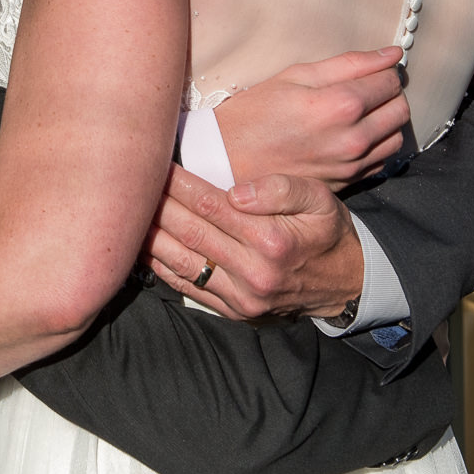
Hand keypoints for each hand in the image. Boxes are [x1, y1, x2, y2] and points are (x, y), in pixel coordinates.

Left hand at [146, 167, 363, 320]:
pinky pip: (188, 287)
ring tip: (126, 211)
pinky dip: (161, 267)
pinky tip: (143, 247)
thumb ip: (280, 189)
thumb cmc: (327, 231)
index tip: (156, 162)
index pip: (209, 205)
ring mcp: (241, 298)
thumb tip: (236, 192)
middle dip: (157, 203)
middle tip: (130, 179)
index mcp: (271, 240)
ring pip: (181, 262)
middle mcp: (253, 273)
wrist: (346, 282)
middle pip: (188, 231)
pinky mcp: (234, 312)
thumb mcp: (319, 199)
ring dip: (151, 236)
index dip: (178, 182)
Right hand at [216, 47, 408, 190]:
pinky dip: (378, 145)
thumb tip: (391, 55)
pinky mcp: (347, 182)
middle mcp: (354, 139)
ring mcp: (352, 165)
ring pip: (397, 136)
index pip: (390, 81)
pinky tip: (354, 135)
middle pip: (401, 108)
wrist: (225, 161)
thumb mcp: (295, 75)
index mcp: (341, 105)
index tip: (367, 70)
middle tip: (364, 88)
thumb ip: (349, 64)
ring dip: (386, 120)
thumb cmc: (254, 113)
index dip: (382, 70)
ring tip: (360, 112)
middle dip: (388, 93)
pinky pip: (383, 160)